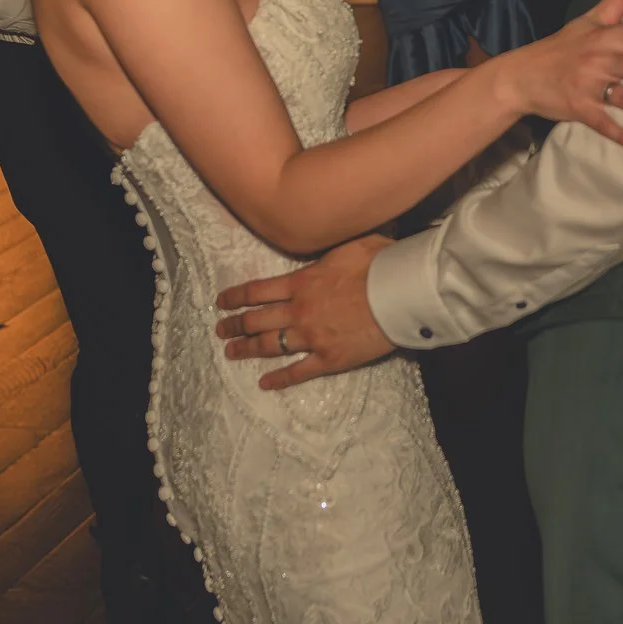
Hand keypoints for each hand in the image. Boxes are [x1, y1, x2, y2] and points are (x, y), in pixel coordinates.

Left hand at [215, 236, 395, 390]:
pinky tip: (264, 383)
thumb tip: (324, 240)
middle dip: (235, 325)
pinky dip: (279, 379)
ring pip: (270, 346)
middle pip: (256, 320)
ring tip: (232, 352)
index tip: (221, 302)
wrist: (400, 294)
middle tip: (221, 330)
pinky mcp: (328, 359)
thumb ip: (327, 250)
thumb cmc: (378, 264)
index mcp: (300, 283)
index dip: (235, 297)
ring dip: (247, 349)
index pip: (256, 291)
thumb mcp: (348, 244)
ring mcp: (311, 338)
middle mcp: (298, 311)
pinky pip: (297, 372)